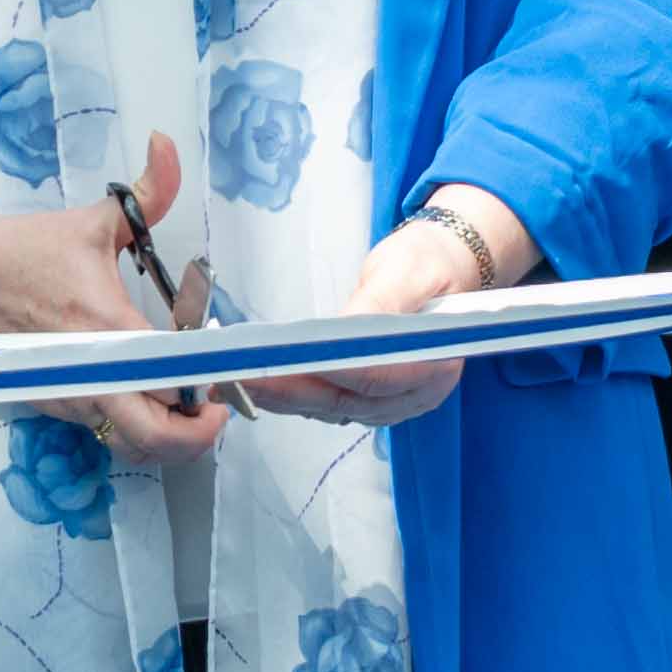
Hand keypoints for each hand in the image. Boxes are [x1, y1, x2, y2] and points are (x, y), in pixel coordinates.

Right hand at [0, 135, 226, 464]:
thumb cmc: (22, 252)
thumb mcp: (91, 219)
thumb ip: (148, 192)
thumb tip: (169, 144)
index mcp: (106, 329)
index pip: (173, 381)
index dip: (209, 384)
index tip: (226, 369)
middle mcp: (90, 376)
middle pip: (157, 439)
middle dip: (198, 433)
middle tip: (217, 402)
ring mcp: (72, 398)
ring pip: (134, 442)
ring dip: (169, 432)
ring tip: (187, 397)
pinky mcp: (58, 407)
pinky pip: (109, 430)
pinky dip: (137, 422)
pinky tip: (148, 390)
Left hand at [242, 195, 514, 425]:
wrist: (440, 269)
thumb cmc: (428, 263)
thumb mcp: (408, 270)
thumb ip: (380, 304)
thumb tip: (344, 331)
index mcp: (435, 365)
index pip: (374, 377)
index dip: (323, 373)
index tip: (277, 364)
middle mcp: (416, 396)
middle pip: (344, 401)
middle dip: (286, 390)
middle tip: (234, 377)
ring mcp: (392, 404)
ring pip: (330, 408)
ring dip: (281, 398)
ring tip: (232, 383)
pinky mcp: (370, 401)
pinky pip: (327, 405)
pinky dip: (291, 396)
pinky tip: (257, 384)